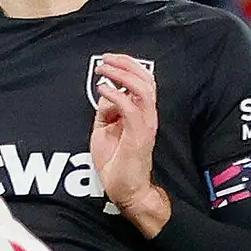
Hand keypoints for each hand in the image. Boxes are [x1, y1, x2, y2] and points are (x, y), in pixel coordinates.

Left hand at [87, 53, 169, 231]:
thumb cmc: (117, 163)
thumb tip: (105, 92)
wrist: (127, 191)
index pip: (142, 80)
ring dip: (121, 75)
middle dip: (125, 64)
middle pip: (145, 78)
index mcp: (141, 113)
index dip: (127, 65)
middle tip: (106, 59)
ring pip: (142, 89)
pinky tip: (103, 90)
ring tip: (103, 70)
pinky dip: (115, 95)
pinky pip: (130, 108)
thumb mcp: (105, 130)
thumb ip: (106, 110)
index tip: (108, 59)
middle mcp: (147, 115)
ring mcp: (145, 125)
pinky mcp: (139, 135)